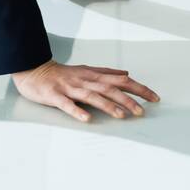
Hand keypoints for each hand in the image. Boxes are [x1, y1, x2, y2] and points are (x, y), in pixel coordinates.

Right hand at [11, 59, 159, 121]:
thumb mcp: (87, 70)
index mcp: (94, 75)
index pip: (122, 81)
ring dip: (107, 106)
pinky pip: (67, 104)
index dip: (139, 89)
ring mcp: (70, 88)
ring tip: (121, 116)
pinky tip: (87, 119)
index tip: (155, 98)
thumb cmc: (63, 74)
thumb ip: (106, 73)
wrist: (35, 71)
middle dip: (127, 100)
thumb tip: (126, 73)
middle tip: (142, 112)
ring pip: (92, 96)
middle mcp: (85, 80)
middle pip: (110, 89)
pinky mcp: (55, 96)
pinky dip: (77, 111)